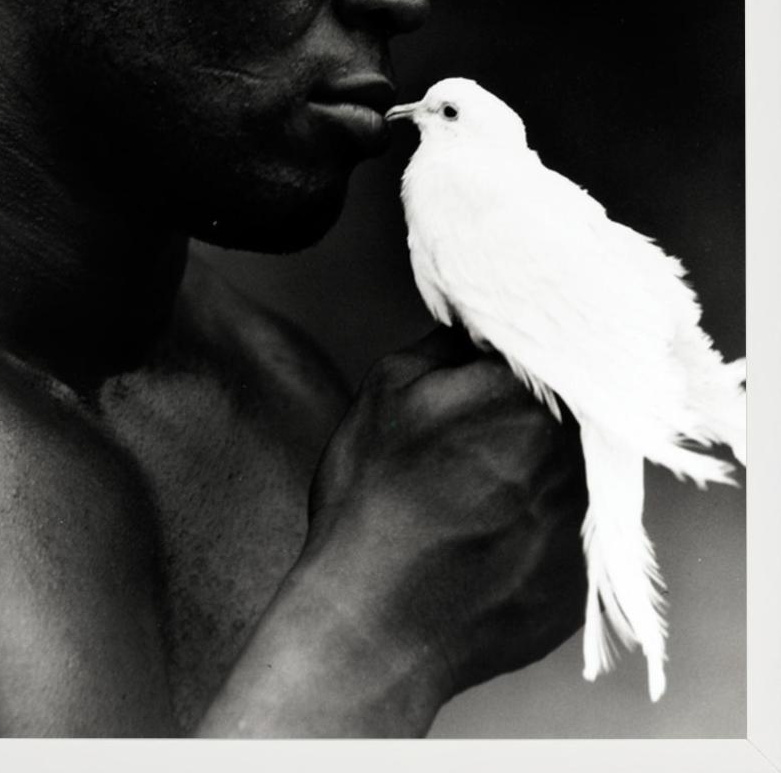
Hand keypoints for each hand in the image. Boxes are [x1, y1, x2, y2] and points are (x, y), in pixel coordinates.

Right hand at [305, 325, 588, 701]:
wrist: (372, 626)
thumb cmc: (371, 500)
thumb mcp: (388, 390)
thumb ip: (448, 345)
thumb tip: (481, 329)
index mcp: (527, 397)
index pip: (552, 347)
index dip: (525, 355)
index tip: (500, 367)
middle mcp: (573, 454)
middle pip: (572, 408)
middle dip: (534, 410)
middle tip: (481, 432)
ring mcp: (583, 521)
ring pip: (577, 468)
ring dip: (541, 466)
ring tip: (481, 488)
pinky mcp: (580, 578)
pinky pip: (570, 529)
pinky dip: (537, 524)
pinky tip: (488, 536)